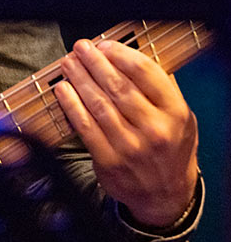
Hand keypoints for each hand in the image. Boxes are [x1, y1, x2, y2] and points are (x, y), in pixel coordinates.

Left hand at [55, 38, 197, 228]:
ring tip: (68, 63)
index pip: (144, 72)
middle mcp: (155, 130)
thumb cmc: (169, 146)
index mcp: (175, 112)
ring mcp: (131, 147)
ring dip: (79, 79)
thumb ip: (161, 88)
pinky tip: (63, 89)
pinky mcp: (109, 160)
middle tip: (80, 47)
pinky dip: (70, 104)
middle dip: (94, 62)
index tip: (103, 45)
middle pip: (117, 85)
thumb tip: (128, 54)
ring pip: (98, 103)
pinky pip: (85, 125)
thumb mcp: (179, 118)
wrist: (166, 196)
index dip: (120, 54)